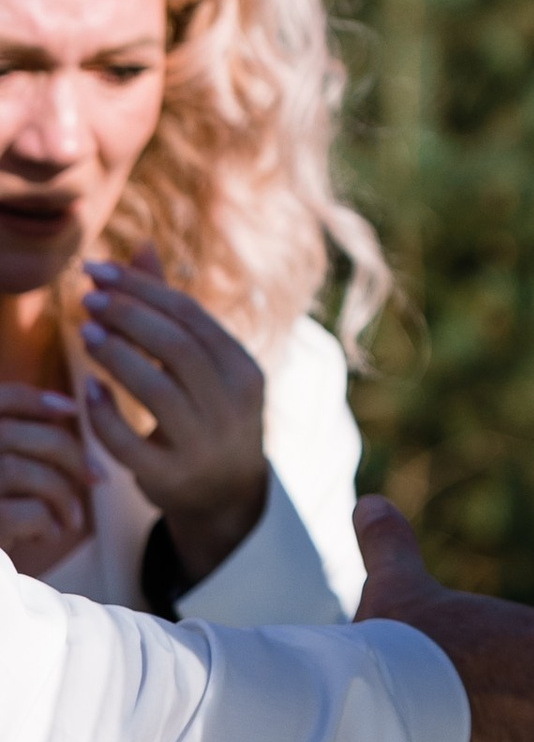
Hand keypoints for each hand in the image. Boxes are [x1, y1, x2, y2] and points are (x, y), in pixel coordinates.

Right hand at [0, 381, 94, 574]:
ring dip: (61, 494)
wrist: (0, 590)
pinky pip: (26, 513)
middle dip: (69, 452)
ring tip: (72, 519)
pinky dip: (47, 522)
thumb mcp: (5, 472)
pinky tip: (48, 534)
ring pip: (25, 472)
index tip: (71, 407)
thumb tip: (70, 406)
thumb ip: (19, 441)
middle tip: (99, 477)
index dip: (36, 398)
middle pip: (18, 434)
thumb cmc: (3, 511)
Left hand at [80, 247, 269, 584]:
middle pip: (176, 347)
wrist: (227, 496)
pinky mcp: (171, 476)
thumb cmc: (208, 413)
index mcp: (242, 368)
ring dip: (116, 356)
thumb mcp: (203, 364)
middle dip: (128, 315)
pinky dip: (106, 414)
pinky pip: (130, 442)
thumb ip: (170, 309)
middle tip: (87, 298)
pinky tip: (88, 390)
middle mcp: (230, 403)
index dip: (142, 287)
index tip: (98, 270)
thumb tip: (140, 246)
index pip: (190, 315)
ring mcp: (203, 442)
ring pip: (157, 390)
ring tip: (84, 333)